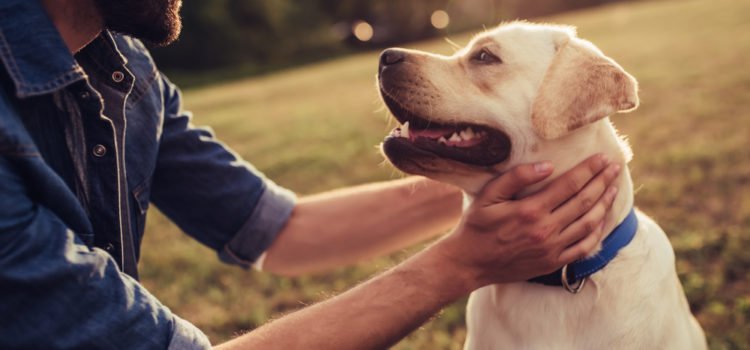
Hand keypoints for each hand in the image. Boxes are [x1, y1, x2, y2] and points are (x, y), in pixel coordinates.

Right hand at [435, 154, 620, 288]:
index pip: (569, 185)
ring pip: (589, 223)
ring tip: (613, 188)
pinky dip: (597, 232)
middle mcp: (545, 230)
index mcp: (530, 210)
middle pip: (584, 201)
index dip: (589, 170)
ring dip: (605, 204)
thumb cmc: (476, 226)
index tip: (603, 158)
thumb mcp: (488, 196)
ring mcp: (552, 248)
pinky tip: (602, 219)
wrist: (470, 263)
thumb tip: (547, 165)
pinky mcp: (553, 263)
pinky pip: (583, 247)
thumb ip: (516, 178)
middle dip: (603, 182)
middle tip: (615, 167)